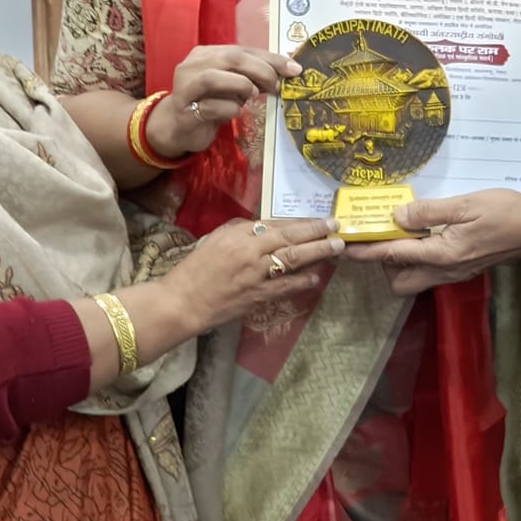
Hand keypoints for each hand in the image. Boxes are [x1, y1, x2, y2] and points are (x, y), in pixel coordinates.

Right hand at [146, 45, 301, 158]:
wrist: (177, 127)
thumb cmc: (209, 103)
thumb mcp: (233, 87)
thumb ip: (253, 76)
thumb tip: (287, 71)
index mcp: (207, 53)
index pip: (243, 50)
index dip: (271, 58)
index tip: (294, 69)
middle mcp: (193, 64)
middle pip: (230, 58)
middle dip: (260, 70)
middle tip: (276, 85)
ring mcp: (185, 86)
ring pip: (213, 77)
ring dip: (241, 85)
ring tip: (253, 95)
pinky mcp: (184, 110)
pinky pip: (210, 107)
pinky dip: (229, 109)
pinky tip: (236, 113)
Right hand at [163, 215, 342, 330]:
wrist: (183, 301)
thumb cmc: (197, 267)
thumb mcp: (217, 238)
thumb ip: (243, 231)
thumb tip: (269, 226)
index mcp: (239, 235)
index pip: (277, 225)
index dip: (300, 222)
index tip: (319, 218)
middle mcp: (250, 253)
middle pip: (290, 239)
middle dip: (316, 232)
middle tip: (337, 227)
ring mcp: (256, 276)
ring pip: (293, 261)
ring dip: (317, 253)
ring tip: (336, 248)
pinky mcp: (257, 298)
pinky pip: (285, 287)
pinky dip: (302, 281)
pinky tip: (316, 277)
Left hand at [343, 189, 520, 294]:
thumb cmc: (504, 211)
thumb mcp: (466, 204)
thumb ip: (429, 212)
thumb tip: (397, 218)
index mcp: (443, 254)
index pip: (394, 255)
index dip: (366, 251)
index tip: (345, 246)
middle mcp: (445, 271)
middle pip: (399, 281)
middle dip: (382, 263)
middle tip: (383, 234)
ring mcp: (455, 273)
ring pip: (414, 280)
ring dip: (400, 262)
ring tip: (402, 232)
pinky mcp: (463, 270)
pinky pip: (430, 272)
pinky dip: (417, 259)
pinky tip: (422, 236)